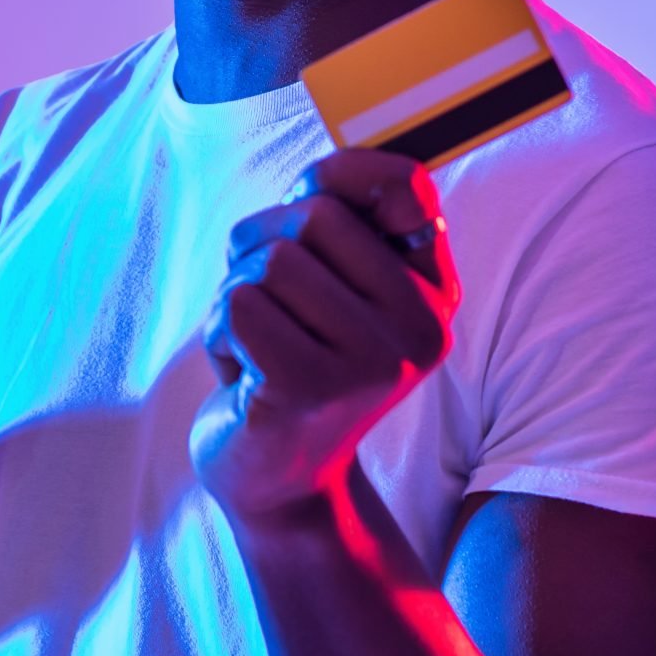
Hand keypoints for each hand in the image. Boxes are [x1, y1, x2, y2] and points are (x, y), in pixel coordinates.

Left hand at [190, 148, 459, 522]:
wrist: (281, 479)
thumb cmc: (295, 356)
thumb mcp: (329, 281)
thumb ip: (337, 214)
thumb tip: (321, 176)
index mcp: (436, 292)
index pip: (405, 183)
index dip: (337, 178)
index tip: (307, 214)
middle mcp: (421, 328)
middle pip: (315, 216)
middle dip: (262, 245)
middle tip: (265, 301)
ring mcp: (370, 363)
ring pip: (269, 261)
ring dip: (236, 294)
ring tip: (257, 344)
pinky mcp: (309, 389)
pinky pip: (238, 306)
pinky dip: (219, 331)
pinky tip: (242, 372)